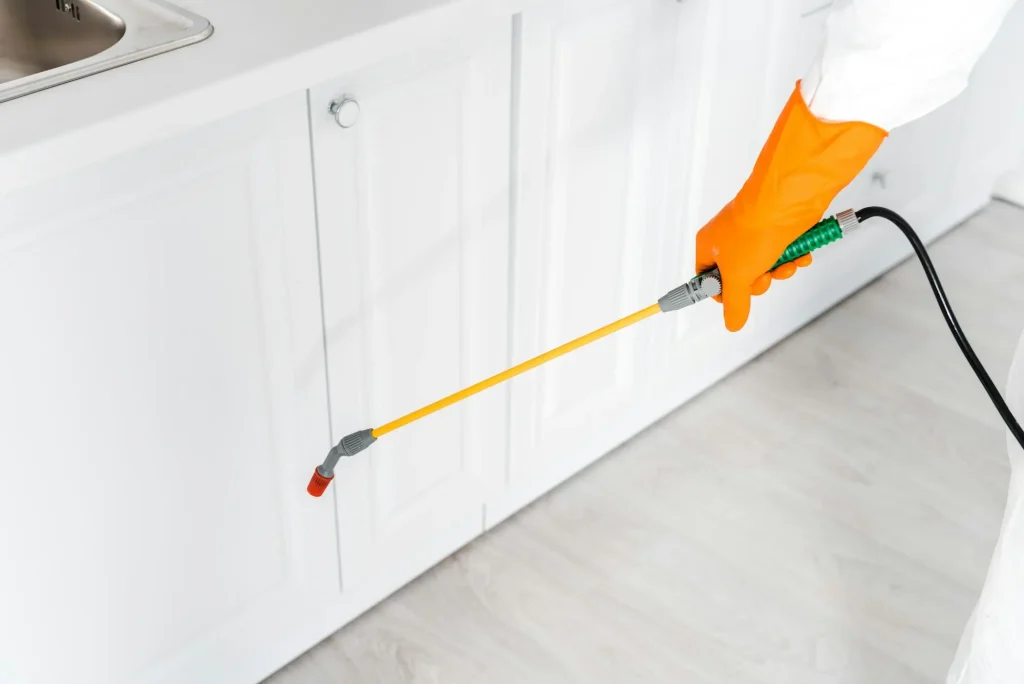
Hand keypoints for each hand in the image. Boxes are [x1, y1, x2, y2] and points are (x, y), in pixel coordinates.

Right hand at [696, 203, 813, 331]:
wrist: (788, 200)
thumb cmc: (754, 231)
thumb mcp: (738, 276)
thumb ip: (734, 303)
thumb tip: (732, 324)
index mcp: (709, 245)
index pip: (707, 279)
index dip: (723, 293)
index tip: (737, 297)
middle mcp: (728, 238)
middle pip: (738, 276)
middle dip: (756, 282)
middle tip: (763, 276)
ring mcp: (753, 233)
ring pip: (763, 266)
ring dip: (778, 271)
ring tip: (785, 264)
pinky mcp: (775, 229)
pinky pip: (781, 253)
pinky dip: (792, 258)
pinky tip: (799, 255)